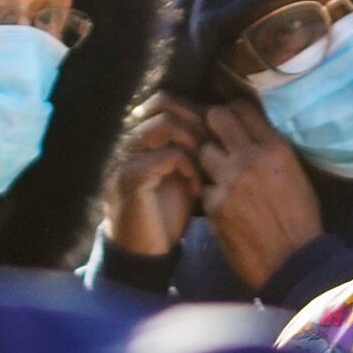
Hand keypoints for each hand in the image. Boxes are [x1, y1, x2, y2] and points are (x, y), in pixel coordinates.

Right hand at [102, 93, 207, 256]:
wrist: (143, 253)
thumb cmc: (166, 214)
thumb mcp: (184, 175)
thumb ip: (193, 149)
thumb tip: (224, 126)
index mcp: (142, 137)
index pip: (166, 99)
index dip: (195, 110)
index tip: (217, 137)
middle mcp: (130, 141)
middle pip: (163, 102)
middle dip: (196, 120)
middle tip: (214, 146)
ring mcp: (127, 158)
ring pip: (165, 124)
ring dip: (193, 141)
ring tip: (206, 166)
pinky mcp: (130, 179)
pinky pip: (166, 156)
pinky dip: (188, 167)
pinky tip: (197, 189)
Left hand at [198, 101, 323, 291]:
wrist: (294, 261)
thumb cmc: (301, 220)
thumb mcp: (295, 175)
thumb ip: (271, 152)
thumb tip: (251, 135)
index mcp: (276, 148)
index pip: (243, 109)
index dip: (232, 112)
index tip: (230, 122)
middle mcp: (251, 158)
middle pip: (215, 118)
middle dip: (211, 126)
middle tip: (214, 140)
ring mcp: (230, 180)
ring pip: (203, 152)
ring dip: (209, 162)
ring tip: (220, 177)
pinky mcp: (215, 204)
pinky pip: (203, 188)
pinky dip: (210, 196)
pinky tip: (224, 208)